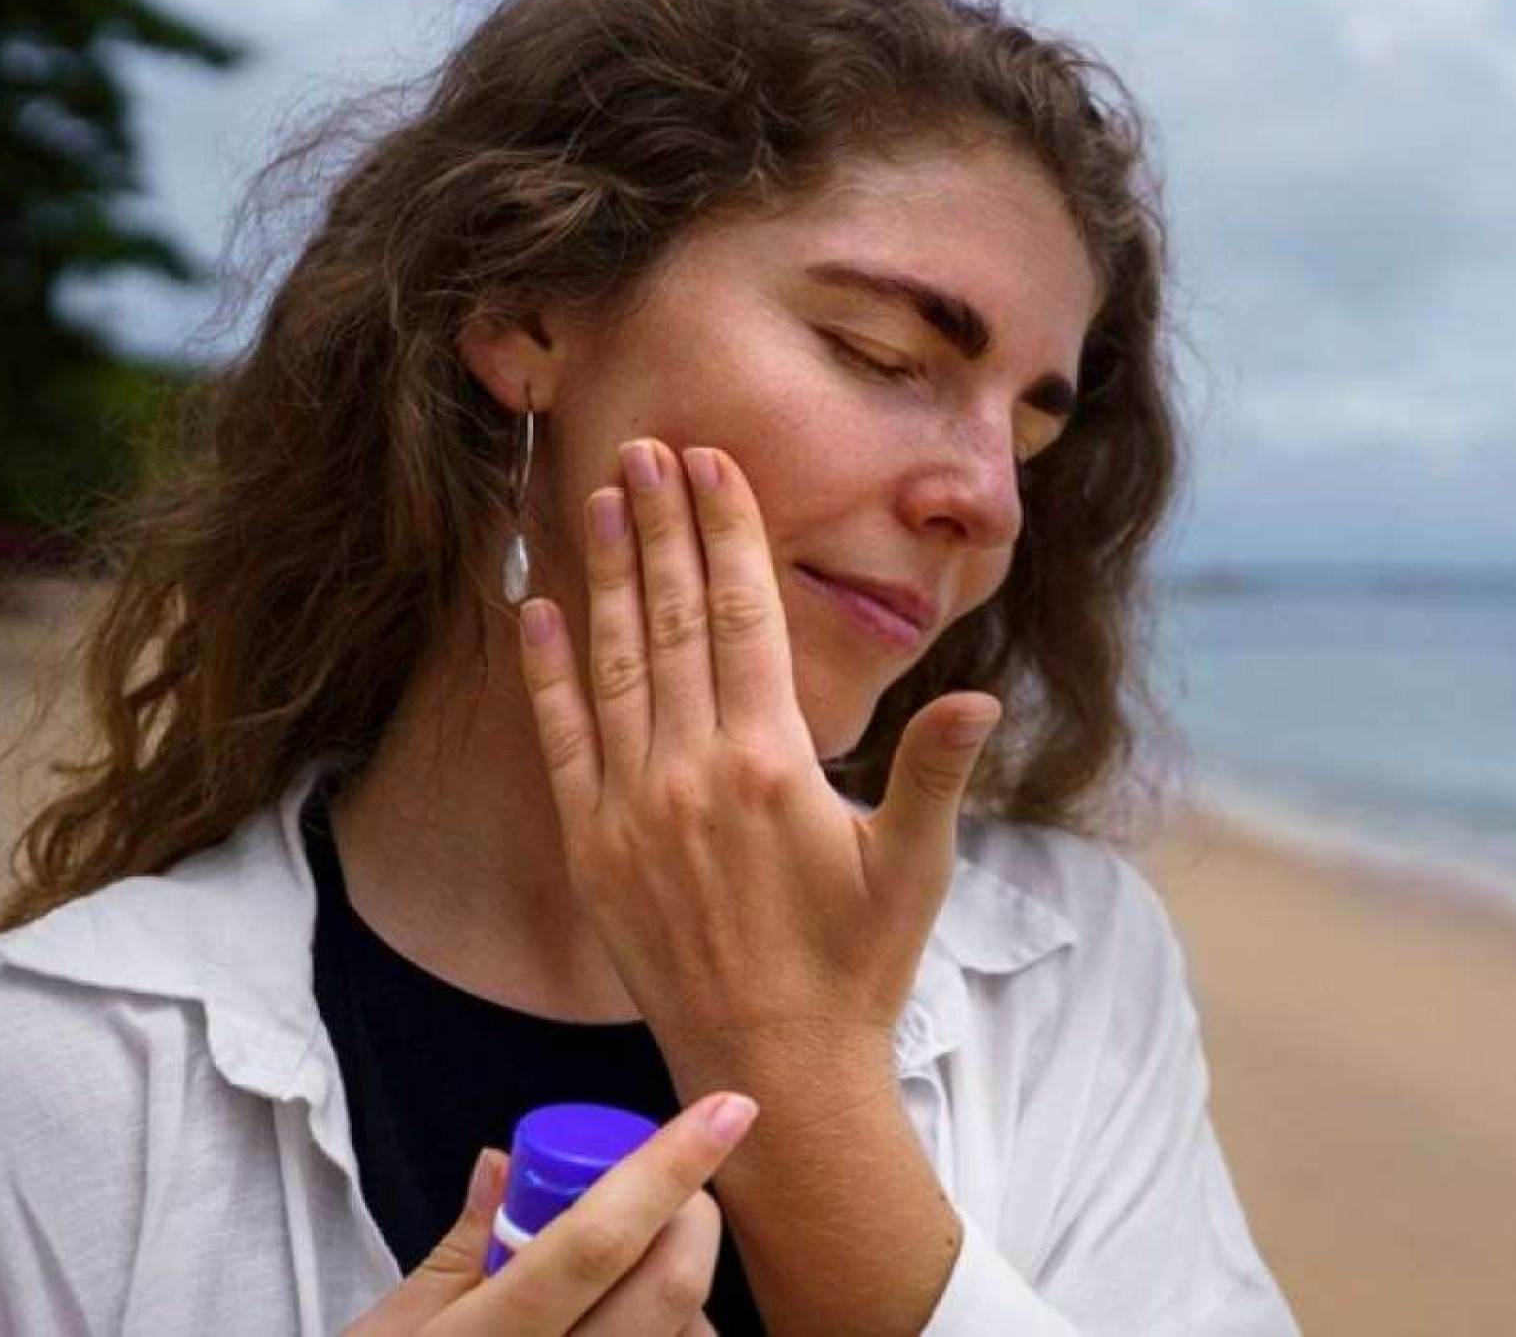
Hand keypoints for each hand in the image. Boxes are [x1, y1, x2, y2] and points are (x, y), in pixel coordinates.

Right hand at [344, 1089, 757, 1335]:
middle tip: (668, 1187)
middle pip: (670, 1287)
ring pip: (687, 1335)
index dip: (668, 1167)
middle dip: (690, 1214)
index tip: (729, 1107)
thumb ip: (459, 1248)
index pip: (597, 1242)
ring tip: (622, 1278)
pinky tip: (629, 1321)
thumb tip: (504, 1160)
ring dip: (681, 1286)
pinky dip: (674, 1331)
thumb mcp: (387, 1330)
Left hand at [513, 438, 1002, 1095]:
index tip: (711, 463)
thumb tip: (980, 699)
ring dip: (603, 574)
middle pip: (671, 619)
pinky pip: (558, 739)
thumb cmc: (858, 964)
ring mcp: (631, 808)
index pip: (743, 615)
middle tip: (646, 447)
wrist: (773, 1066)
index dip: (726, 532)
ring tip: (597, 497)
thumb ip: (935, 771)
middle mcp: (691, 772)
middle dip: (660, 526)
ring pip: (612, 663)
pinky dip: (544, 672)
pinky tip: (535, 609)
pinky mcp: (590, 847)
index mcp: (772, 763)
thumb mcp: (914, 866)